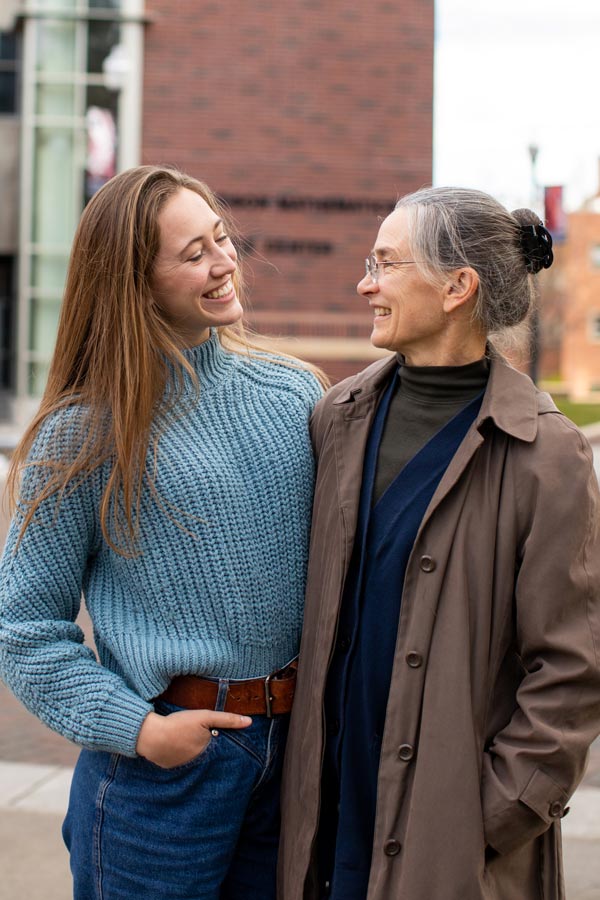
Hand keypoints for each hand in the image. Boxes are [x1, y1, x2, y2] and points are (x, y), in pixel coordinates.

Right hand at [136, 708, 251, 768]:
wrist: (150, 736)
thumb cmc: (178, 724)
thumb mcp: (204, 717)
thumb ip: (227, 719)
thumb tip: (249, 722)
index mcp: (209, 752)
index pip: (223, 751)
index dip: (225, 745)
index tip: (227, 742)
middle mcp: (199, 764)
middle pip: (209, 756)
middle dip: (211, 750)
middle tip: (202, 738)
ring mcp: (184, 768)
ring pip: (196, 759)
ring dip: (195, 753)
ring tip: (190, 741)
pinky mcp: (171, 767)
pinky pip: (181, 761)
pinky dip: (182, 755)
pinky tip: (177, 745)